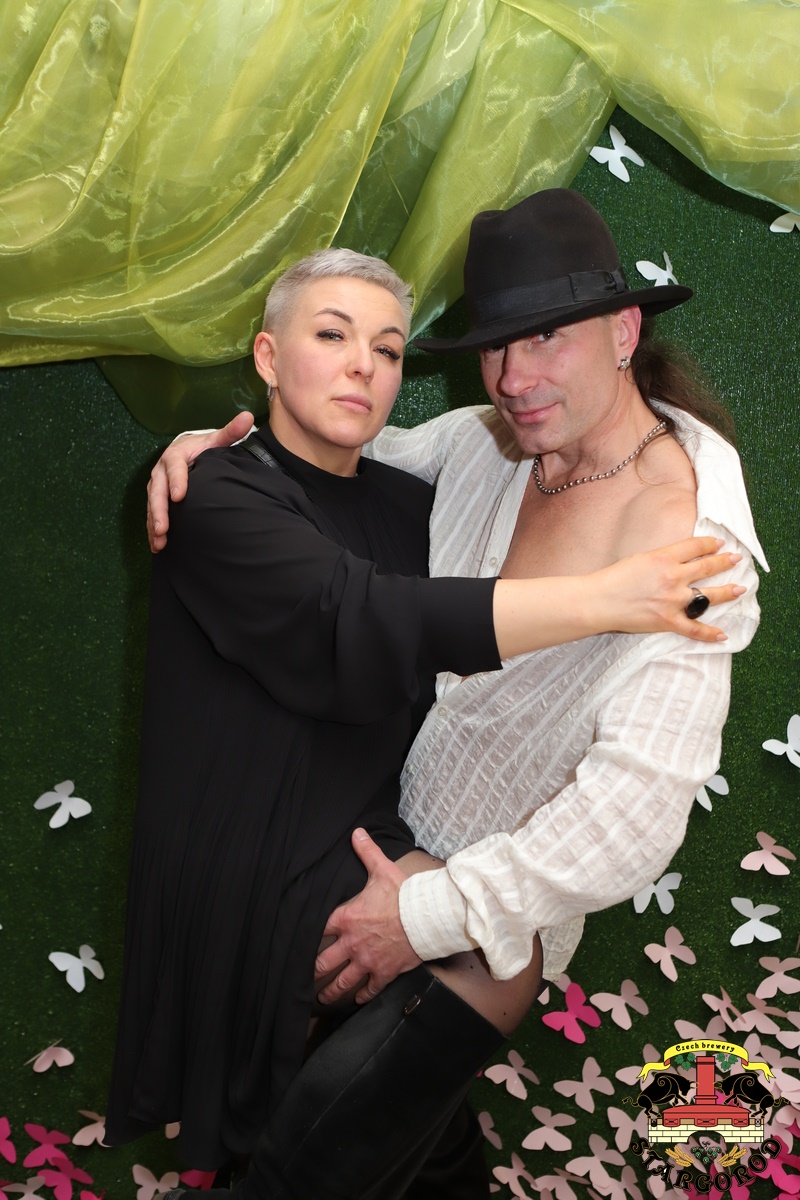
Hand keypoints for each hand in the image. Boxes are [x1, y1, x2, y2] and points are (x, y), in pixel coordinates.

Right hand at [146, 411, 254, 551]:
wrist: (189, 453)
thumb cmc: (205, 449)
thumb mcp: (216, 440)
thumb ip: (231, 431)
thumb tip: (248, 416)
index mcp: (176, 454)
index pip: (174, 466)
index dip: (176, 481)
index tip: (180, 496)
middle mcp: (162, 470)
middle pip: (157, 490)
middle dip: (159, 510)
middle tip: (164, 528)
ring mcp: (157, 486)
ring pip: (152, 505)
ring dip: (154, 524)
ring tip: (159, 542)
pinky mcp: (157, 499)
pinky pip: (152, 515)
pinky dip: (152, 531)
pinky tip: (157, 546)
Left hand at [315, 829, 421, 1004]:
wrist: (427, 917)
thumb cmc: (404, 894)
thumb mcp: (382, 870)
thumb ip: (366, 852)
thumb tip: (356, 832)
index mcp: (346, 918)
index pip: (318, 930)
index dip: (306, 937)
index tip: (297, 944)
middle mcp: (352, 943)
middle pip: (323, 963)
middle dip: (313, 971)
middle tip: (305, 977)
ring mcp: (367, 961)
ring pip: (342, 982)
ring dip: (330, 991)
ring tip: (322, 998)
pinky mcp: (384, 973)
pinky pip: (369, 989)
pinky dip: (362, 996)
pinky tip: (357, 1000)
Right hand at [596, 537, 744, 642]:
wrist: (597, 602)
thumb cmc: (612, 579)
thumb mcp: (639, 558)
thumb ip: (661, 559)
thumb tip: (676, 561)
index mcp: (664, 557)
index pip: (695, 547)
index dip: (710, 544)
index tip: (719, 543)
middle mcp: (673, 577)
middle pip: (707, 568)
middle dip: (725, 562)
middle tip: (737, 558)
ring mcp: (673, 601)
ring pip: (708, 596)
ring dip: (727, 592)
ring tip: (739, 589)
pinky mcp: (668, 621)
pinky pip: (694, 629)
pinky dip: (709, 634)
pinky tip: (722, 635)